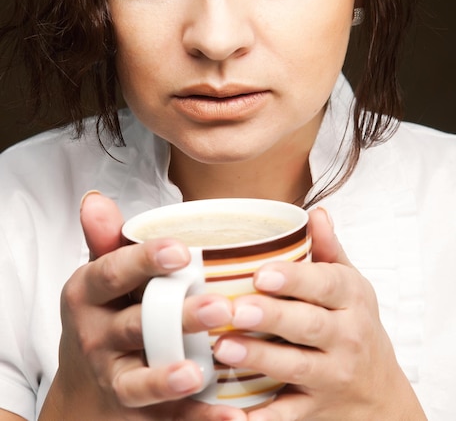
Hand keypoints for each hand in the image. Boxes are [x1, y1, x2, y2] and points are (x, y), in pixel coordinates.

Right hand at [40, 193, 244, 420]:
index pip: (113, 273)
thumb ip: (104, 239)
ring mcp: (114, 378)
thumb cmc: (104, 314)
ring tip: (203, 371)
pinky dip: (199, 419)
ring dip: (172, 378)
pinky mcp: (135, 413)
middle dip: (176, 318)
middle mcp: (96, 338)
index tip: (181, 250)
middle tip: (218, 306)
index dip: (145, 261)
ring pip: (141, 380)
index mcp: (87, 295)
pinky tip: (233, 417)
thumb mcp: (98, 276)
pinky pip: (169, 419)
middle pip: (135, 326)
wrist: (85, 387)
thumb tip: (96, 199)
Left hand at [212, 208, 426, 420]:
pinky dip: (262, 417)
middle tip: (235, 309)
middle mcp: (348, 337)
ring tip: (223, 347)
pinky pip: (288, 414)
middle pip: (310, 324)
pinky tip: (233, 410)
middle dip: (272, 317)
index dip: (293, 279)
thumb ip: (329, 249)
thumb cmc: (354, 324)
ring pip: (297, 366)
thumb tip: (315, 211)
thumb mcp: (350, 284)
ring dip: (260, 358)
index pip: (326, 284)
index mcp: (352, 299)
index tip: (260, 274)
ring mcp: (333, 376)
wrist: (380, 392)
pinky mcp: (316, 409)